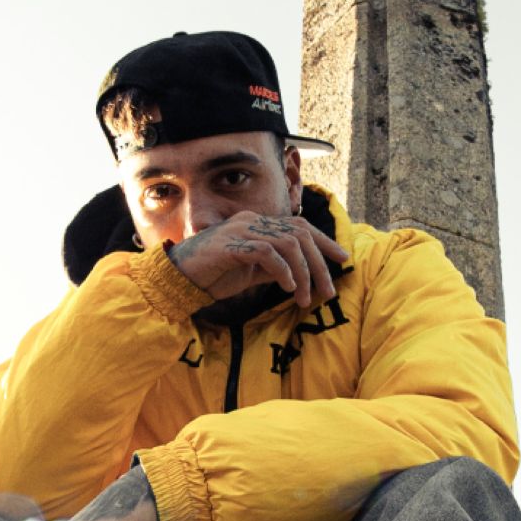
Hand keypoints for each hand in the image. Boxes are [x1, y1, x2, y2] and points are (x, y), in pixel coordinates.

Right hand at [168, 211, 347, 311]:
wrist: (177, 279)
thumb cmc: (212, 276)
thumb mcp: (251, 273)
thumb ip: (273, 269)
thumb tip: (301, 276)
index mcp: (257, 225)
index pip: (299, 226)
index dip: (324, 241)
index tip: (343, 259)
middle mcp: (251, 222)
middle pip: (299, 235)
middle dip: (319, 264)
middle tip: (328, 292)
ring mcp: (240, 231)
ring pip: (287, 244)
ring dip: (303, 273)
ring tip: (305, 298)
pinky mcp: (230, 245)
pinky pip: (267, 253)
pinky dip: (283, 271)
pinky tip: (288, 288)